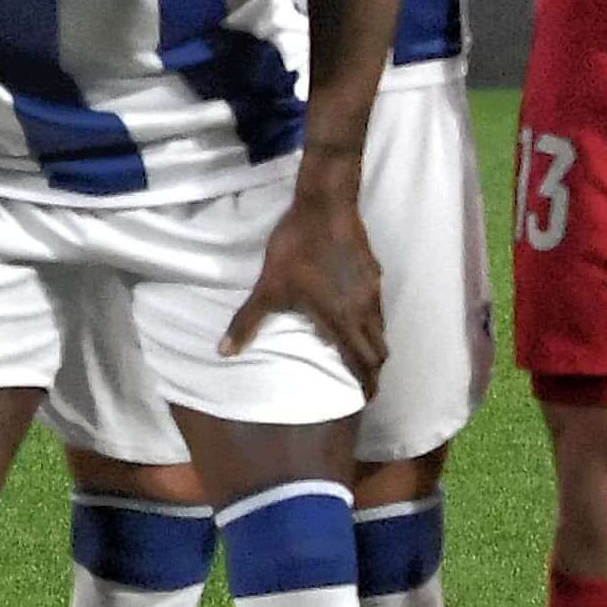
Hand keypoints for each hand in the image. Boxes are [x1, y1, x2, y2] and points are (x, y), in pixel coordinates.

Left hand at [228, 174, 386, 388]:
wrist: (325, 206)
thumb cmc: (296, 249)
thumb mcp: (268, 288)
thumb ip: (248, 322)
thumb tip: (224, 352)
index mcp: (341, 320)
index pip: (363, 362)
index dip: (367, 385)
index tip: (365, 400)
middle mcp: (364, 310)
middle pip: (379, 351)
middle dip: (372, 370)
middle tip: (361, 381)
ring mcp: (373, 290)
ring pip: (381, 328)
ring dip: (372, 345)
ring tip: (356, 352)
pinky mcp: (374, 273)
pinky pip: (378, 307)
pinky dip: (371, 322)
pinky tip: (352, 315)